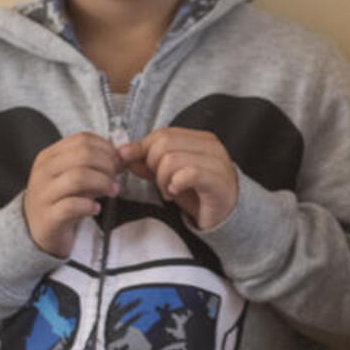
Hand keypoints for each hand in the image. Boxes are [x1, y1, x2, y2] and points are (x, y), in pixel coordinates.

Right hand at [24, 132, 122, 257]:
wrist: (38, 231)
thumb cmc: (61, 200)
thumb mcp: (75, 176)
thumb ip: (95, 164)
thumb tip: (123, 155)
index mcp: (50, 156)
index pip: (82, 139)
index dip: (106, 148)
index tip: (117, 161)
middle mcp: (43, 171)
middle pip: (83, 154)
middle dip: (107, 164)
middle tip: (116, 178)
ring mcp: (43, 194)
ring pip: (78, 177)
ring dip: (103, 183)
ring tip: (112, 191)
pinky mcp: (48, 217)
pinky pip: (71, 206)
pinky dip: (89, 206)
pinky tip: (96, 209)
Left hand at [122, 127, 239, 229]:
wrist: (225, 215)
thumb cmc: (198, 194)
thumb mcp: (168, 176)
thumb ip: (148, 163)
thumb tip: (124, 152)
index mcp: (199, 139)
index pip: (162, 134)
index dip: (141, 148)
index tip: (132, 164)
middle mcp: (209, 145)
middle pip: (164, 144)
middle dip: (153, 166)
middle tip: (161, 183)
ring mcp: (216, 161)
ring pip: (171, 159)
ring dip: (163, 180)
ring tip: (170, 191)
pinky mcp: (217, 179)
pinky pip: (188, 174)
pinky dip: (175, 184)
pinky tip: (177, 192)